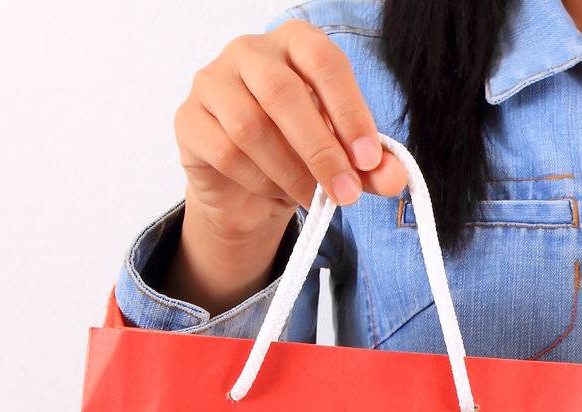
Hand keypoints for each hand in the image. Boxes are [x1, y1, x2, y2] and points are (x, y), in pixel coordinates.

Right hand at [164, 20, 408, 312]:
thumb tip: (393, 177)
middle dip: (320, 151)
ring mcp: (212, 81)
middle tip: (346, 192)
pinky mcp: (189, 118)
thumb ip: (372, 166)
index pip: (325, 63)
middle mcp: (250, 51)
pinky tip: (277, 192)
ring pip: (250, 126)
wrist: (250, 185)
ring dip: (289, 171)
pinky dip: (259, 180)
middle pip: (283, 94)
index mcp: (297, 44)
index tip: (369, 159)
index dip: (350, 111)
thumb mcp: (344, 158)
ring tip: (313, 198)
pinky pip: (224, 151)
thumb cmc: (301, 152)